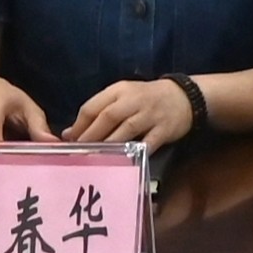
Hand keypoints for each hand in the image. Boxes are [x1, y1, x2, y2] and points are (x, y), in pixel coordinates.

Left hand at [67, 79, 199, 149]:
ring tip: (96, 158)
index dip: (79, 125)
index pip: (94, 106)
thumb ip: (97, 112)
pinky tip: (126, 161)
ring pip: (126, 128)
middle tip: (78, 153)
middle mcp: (134, 100)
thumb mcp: (122, 98)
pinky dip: (137, 150)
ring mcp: (150, 114)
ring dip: (109, 144)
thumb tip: (69, 133)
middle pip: (108, 116)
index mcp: (119, 90)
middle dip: (91, 136)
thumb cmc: (146, 99)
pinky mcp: (164, 129)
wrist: (183, 97)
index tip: (69, 141)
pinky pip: (149, 141)